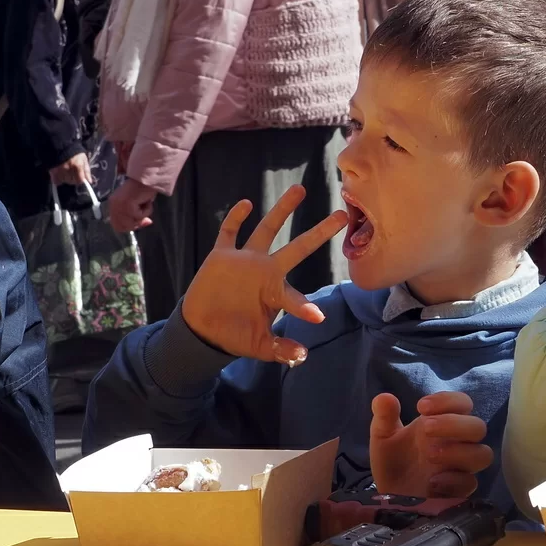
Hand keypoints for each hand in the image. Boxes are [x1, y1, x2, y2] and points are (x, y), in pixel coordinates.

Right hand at [49, 151, 92, 189]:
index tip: (79, 177)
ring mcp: (60, 171)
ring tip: (66, 172)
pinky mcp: (53, 172)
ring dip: (66, 179)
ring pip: (65, 181)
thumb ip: (87, 171)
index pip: (80, 180)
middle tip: (72, 173)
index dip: (80, 180)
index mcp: (78, 166)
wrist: (61, 147)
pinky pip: (57, 181)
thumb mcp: (83, 159)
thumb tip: (90, 181)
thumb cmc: (75, 153)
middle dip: (73, 179)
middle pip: (72, 182)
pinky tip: (60, 174)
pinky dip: (59, 179)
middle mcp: (69, 169)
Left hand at [107, 179, 156, 232]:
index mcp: (113, 204)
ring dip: (143, 215)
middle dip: (137, 223)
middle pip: (123, 227)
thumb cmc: (143, 188)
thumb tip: (147, 223)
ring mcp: (119, 205)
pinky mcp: (127, 205)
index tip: (142, 222)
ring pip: (132, 223)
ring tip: (145, 203)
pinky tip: (146, 200)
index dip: (130, 227)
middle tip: (146, 216)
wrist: (147, 176)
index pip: (117, 225)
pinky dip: (147, 210)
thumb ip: (137, 215)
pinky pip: (139, 216)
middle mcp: (113, 205)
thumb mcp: (138, 204)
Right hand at [180, 185, 346, 365]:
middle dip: (319, 233)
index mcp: (275, 292)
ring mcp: (245, 260)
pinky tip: (246, 204)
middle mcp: (266, 270)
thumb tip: (302, 356)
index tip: (317, 317)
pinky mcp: (222, 255)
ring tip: (300, 189)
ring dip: (282, 210)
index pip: (295, 298)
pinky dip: (235, 217)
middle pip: (298, 247)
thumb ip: (280, 350)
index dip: (304, 307)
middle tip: (343, 216)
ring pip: (268, 229)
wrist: (202, 328)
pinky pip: (230, 232)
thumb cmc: (235, 335)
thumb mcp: (259, 346)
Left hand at [370, 390, 490, 498]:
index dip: (448, 400)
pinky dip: (452, 480)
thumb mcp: (383, 437)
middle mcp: (457, 443)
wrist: (389, 496)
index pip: (462, 403)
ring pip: (482, 454)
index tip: (421, 407)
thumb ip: (384, 417)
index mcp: (442, 422)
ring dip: (458, 451)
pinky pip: (470, 483)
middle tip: (426, 428)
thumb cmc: (392, 461)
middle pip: (477, 426)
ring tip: (429, 455)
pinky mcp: (460, 491)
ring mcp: (461, 468)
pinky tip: (431, 482)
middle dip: (453, 424)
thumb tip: (384, 398)